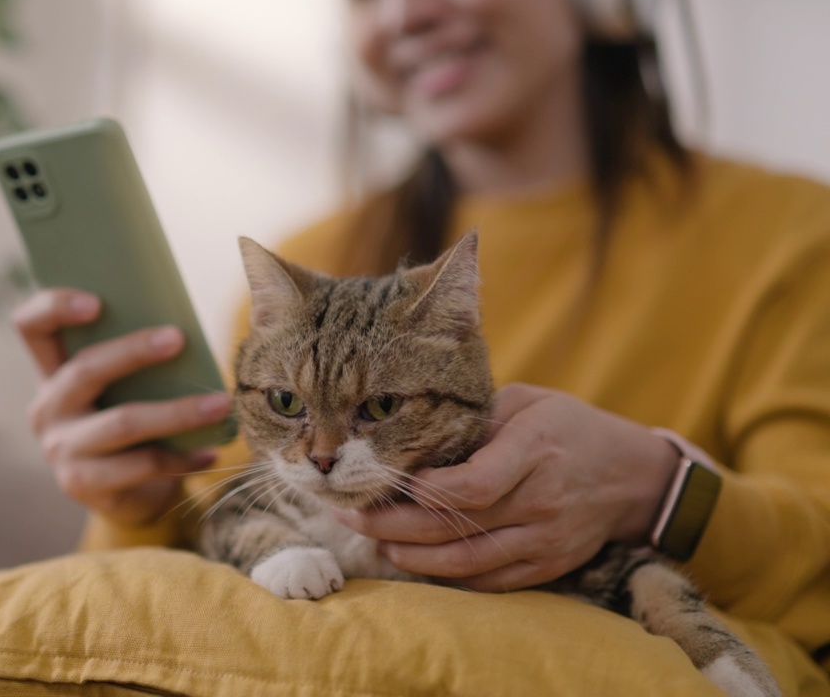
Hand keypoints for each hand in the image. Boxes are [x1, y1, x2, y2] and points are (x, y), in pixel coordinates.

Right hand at [13, 288, 232, 525]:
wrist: (124, 497)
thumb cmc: (128, 424)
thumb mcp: (119, 390)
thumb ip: (130, 363)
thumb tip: (183, 334)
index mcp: (50, 372)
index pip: (31, 327)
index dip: (54, 307)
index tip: (98, 301)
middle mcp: (47, 408)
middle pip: (84, 369)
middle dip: (134, 351)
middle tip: (180, 339)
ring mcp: (61, 449)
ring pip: (122, 422)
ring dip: (177, 412)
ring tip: (219, 404)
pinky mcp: (84, 485)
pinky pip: (143, 464)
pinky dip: (184, 457)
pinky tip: (211, 451)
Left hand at [335, 383, 679, 590]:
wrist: (632, 476)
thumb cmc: (568, 427)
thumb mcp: (526, 401)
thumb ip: (474, 420)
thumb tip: (410, 433)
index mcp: (535, 450)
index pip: (475, 484)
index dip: (426, 492)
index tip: (388, 483)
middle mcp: (540, 501)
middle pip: (456, 526)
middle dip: (392, 525)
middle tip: (349, 515)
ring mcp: (545, 539)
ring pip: (466, 561)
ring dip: (411, 556)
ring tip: (372, 541)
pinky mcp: (547, 565)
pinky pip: (488, 580)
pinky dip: (446, 574)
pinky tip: (413, 560)